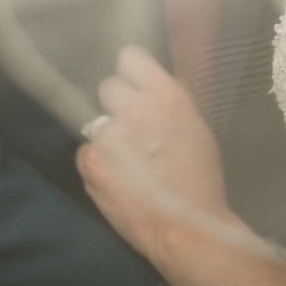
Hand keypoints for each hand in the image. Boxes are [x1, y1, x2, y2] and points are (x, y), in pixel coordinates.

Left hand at [76, 46, 230, 266]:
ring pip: (97, 120)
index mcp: (166, 96)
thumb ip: (173, 99)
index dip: (132, 71)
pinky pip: (86, 149)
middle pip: (108, 86)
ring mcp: (110, 136)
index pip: (130, 57)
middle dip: (118, 104)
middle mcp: (136, 109)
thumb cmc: (199, 180)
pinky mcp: (91, 163)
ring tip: (127, 160)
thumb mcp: (197, 126)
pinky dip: (98, 161)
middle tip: (132, 127)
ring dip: (109, 135)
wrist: (186, 228)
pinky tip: (117, 176)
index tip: (134, 83)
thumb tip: (155, 83)